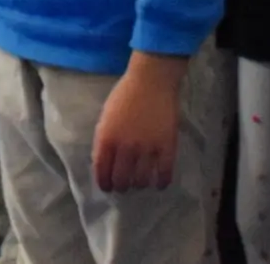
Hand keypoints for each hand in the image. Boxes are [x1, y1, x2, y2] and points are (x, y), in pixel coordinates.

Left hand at [90, 51, 186, 193]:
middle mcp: (125, 147)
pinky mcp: (166, 147)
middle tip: (124, 185)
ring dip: (139, 184)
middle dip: (121, 186)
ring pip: (141, 180)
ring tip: (140, 182)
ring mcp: (147, 148)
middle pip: (122, 180)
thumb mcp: (105, 117)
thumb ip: (103, 140)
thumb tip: (103, 163)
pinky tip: (158, 183)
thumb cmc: (125, 95)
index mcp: (107, 138)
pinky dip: (160, 183)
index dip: (104, 184)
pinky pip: (164, 174)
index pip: (102, 171)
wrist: (151, 80)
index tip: (107, 188)